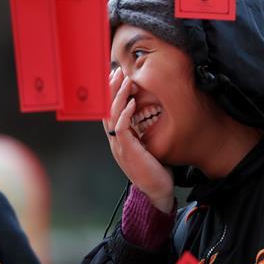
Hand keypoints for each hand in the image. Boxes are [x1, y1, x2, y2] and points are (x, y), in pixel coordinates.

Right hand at [103, 69, 173, 211]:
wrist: (156, 192)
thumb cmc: (154, 169)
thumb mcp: (145, 146)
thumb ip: (140, 131)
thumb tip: (143, 114)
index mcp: (118, 138)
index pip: (109, 110)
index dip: (111, 93)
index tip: (116, 77)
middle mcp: (114, 140)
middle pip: (106, 109)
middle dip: (111, 89)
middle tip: (117, 72)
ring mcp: (119, 146)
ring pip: (112, 116)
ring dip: (119, 96)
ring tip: (126, 81)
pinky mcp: (127, 151)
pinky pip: (121, 129)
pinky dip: (125, 114)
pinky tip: (132, 102)